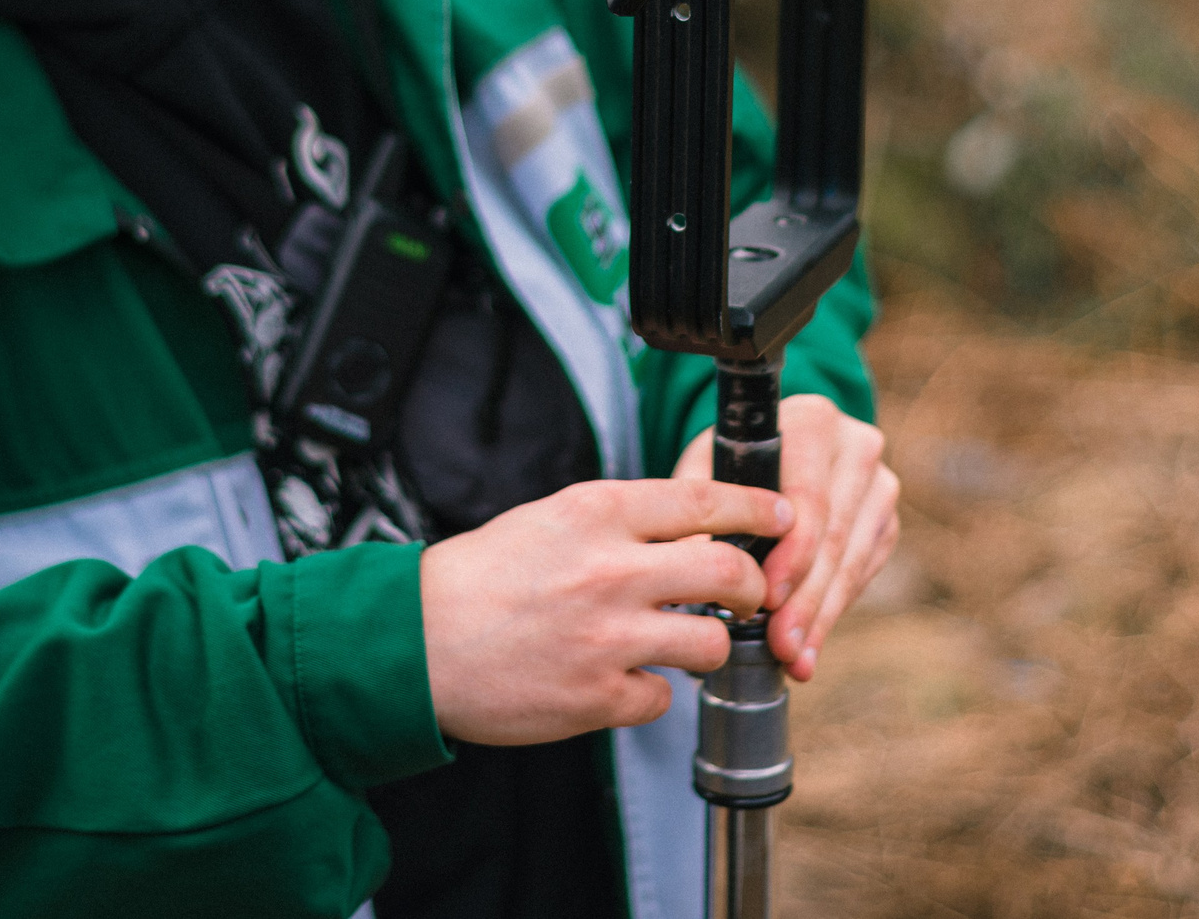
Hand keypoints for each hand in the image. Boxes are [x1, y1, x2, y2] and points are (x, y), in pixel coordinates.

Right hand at [420, 478, 792, 744]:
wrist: (415, 642)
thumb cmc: (482, 576)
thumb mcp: (551, 519)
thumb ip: (622, 522)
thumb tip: (696, 533)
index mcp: (597, 512)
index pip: (705, 502)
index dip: (758, 509)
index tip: (784, 516)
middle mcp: (610, 570)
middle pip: (730, 575)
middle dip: (754, 588)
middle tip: (749, 596)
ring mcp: (606, 638)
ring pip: (709, 645)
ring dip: (706, 647)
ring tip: (682, 645)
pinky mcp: (596, 697)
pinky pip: (661, 697)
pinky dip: (650, 691)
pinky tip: (622, 681)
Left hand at [673, 394, 899, 682]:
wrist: (772, 452)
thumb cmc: (729, 462)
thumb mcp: (705, 469)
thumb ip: (703, 511)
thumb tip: (691, 568)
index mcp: (813, 420)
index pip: (810, 497)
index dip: (791, 554)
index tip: (767, 599)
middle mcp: (857, 447)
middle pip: (835, 536)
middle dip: (805, 599)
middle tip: (781, 646)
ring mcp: (879, 485)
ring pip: (852, 562)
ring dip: (820, 616)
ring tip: (794, 659)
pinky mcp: (885, 522)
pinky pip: (862, 576)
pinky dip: (832, 614)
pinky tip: (809, 648)